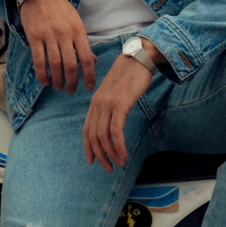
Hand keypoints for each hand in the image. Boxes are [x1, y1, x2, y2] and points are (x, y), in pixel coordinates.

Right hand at [19, 0, 95, 92]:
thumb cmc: (60, 9)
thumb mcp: (76, 22)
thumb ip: (83, 42)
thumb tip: (92, 61)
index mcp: (78, 31)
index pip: (86, 58)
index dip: (89, 75)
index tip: (89, 87)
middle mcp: (65, 34)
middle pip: (71, 65)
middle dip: (72, 82)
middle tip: (71, 91)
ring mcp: (49, 36)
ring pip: (55, 65)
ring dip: (57, 80)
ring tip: (58, 87)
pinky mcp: (34, 37)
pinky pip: (39, 60)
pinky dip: (42, 74)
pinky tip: (45, 81)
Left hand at [82, 55, 153, 171]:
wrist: (138, 58)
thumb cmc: (130, 76)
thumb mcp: (116, 92)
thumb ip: (111, 106)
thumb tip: (113, 121)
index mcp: (95, 102)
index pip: (86, 130)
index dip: (88, 148)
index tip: (93, 161)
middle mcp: (98, 104)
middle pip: (93, 137)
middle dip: (100, 156)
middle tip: (109, 168)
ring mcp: (107, 104)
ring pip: (103, 136)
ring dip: (110, 153)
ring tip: (119, 163)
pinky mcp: (119, 104)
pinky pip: (115, 130)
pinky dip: (118, 145)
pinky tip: (124, 153)